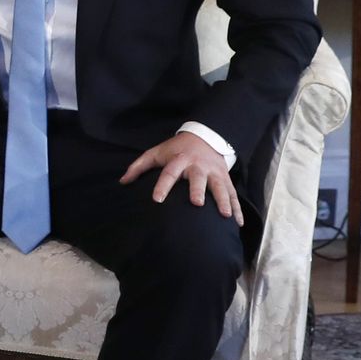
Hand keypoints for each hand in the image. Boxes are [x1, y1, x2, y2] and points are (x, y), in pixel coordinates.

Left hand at [119, 132, 242, 224]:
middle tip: (197, 203)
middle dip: (198, 189)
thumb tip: (122, 181)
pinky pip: (232, 194)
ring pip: (220, 186)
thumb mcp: (156, 152)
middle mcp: (198, 166)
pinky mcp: (225, 178)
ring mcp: (214, 172)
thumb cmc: (176, 149)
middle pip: (198, 178)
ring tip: (225, 215)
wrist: (205, 136)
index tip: (157, 199)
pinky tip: (238, 222)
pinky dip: (237, 208)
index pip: (169, 173)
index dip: (163, 185)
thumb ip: (139, 166)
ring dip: (223, 200)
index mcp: (179, 160)